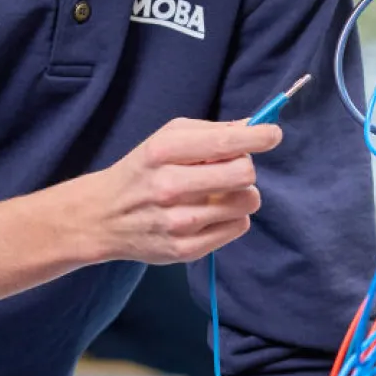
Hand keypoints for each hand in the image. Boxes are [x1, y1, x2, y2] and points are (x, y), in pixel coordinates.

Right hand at [74, 118, 282, 264]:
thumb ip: (210, 131)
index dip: (258, 137)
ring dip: (241, 194)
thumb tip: (254, 126)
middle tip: (231, 169)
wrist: (103, 217)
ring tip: (220, 193)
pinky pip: (238, 227)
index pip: (226, 142)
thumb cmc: (142, 171)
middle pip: (243, 174)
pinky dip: (233, 217)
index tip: (272, 134)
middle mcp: (169, 186)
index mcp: (164, 151)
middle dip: (245, 168)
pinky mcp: (185, 249)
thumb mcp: (165, 139)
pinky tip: (212, 213)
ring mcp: (178, 222)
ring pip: (247, 202)